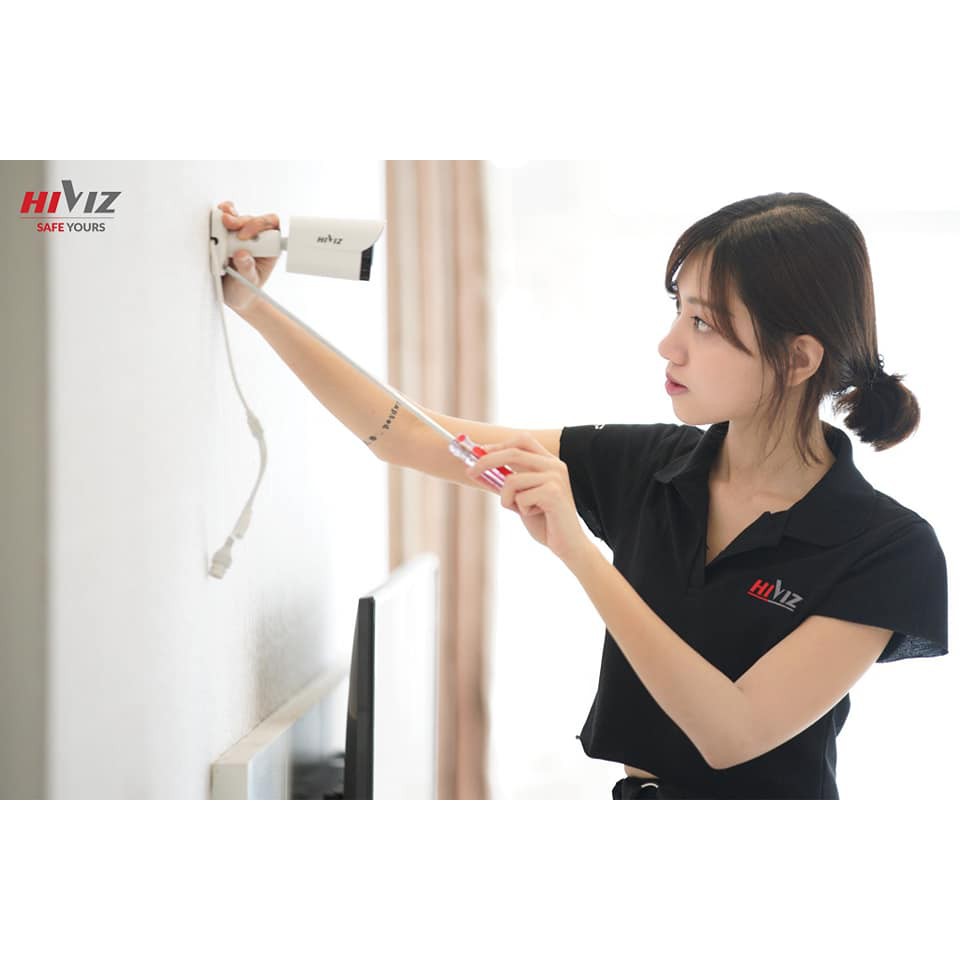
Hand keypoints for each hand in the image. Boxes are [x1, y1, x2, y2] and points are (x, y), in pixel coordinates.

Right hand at [215, 200, 280, 314]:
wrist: (232, 294)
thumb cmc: (245, 289)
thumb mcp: (249, 284)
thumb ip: (247, 270)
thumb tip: (242, 254)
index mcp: (270, 249)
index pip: (272, 227)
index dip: (259, 226)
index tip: (244, 236)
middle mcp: (256, 239)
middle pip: (252, 219)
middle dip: (240, 220)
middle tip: (228, 224)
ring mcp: (240, 234)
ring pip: (237, 216)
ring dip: (227, 217)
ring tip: (219, 225)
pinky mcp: (226, 234)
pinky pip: (223, 220)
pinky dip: (217, 218)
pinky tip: (214, 220)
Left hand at [465, 432, 589, 563]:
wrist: (568, 544)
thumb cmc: (545, 522)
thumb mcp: (520, 498)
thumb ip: (504, 482)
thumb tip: (477, 470)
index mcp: (549, 462)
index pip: (522, 440)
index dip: (498, 445)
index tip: (478, 452)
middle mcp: (555, 465)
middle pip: (513, 452)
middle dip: (487, 461)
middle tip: (470, 471)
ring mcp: (555, 477)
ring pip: (511, 480)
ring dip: (507, 499)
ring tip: (523, 510)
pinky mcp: (553, 492)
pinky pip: (519, 497)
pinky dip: (520, 509)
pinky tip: (536, 515)